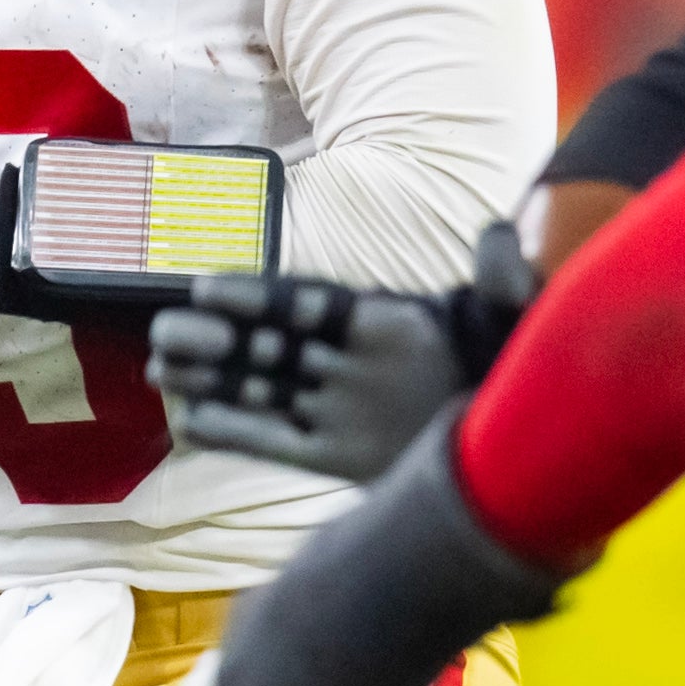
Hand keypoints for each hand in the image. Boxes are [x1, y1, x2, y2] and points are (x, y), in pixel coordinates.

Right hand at [148, 224, 540, 480]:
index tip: (206, 286)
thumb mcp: (516, 325)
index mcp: (386, 322)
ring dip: (212, 379)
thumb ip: (502, 279)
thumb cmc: (520, 377)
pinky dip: (234, 432)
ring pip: (263, 389)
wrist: (525, 455)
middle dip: (217, 338)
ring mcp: (343, 410)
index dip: (259, 296)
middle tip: (163, 332)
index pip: (309, 305)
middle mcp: (356, 363)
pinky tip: (189, 421)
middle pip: (273, 345)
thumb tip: (501, 229)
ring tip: (159, 369)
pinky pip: (277, 442)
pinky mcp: (338, 456)